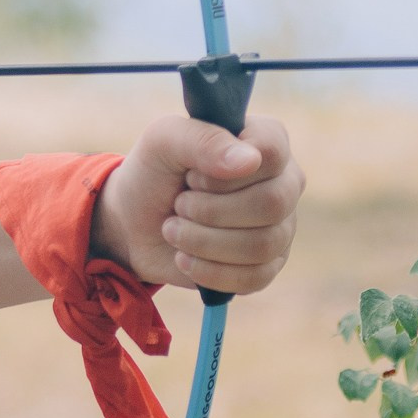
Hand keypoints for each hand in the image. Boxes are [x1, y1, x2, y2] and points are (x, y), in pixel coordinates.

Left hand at [91, 115, 302, 295]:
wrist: (132, 225)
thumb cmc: (154, 173)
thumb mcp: (163, 141)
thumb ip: (203, 139)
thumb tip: (250, 161)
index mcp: (267, 140)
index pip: (271, 154)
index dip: (223, 173)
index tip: (191, 175)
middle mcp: (284, 181)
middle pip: (272, 204)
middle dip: (209, 211)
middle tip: (179, 204)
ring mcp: (282, 225)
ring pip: (263, 245)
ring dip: (203, 242)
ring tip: (174, 230)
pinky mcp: (269, 263)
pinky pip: (255, 277)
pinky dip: (209, 271)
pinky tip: (185, 259)